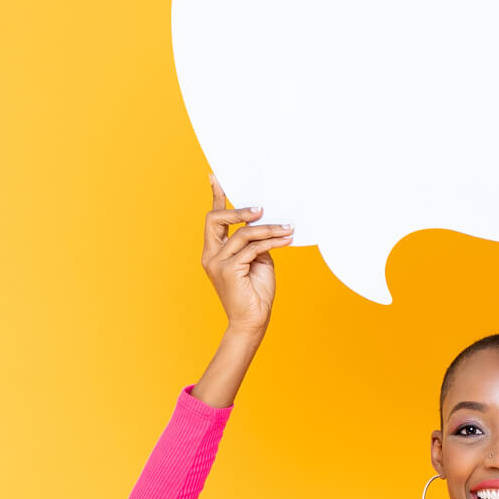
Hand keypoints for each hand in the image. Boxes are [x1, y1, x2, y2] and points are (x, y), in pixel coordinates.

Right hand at [201, 174, 293, 333]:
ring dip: (268, 228)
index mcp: (214, 252)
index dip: (215, 197)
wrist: (253, 322)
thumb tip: (266, 226)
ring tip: (287, 227)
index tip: (216, 177)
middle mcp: (211, 255)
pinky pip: (252, 248)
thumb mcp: (258, 261)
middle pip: (216, 219)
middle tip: (261, 209)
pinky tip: (286, 239)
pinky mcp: (229, 270)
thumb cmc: (256, 293)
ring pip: (242, 234)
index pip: (214, 220)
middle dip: (238, 210)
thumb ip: (256, 243)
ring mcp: (217, 263)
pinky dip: (271, 241)